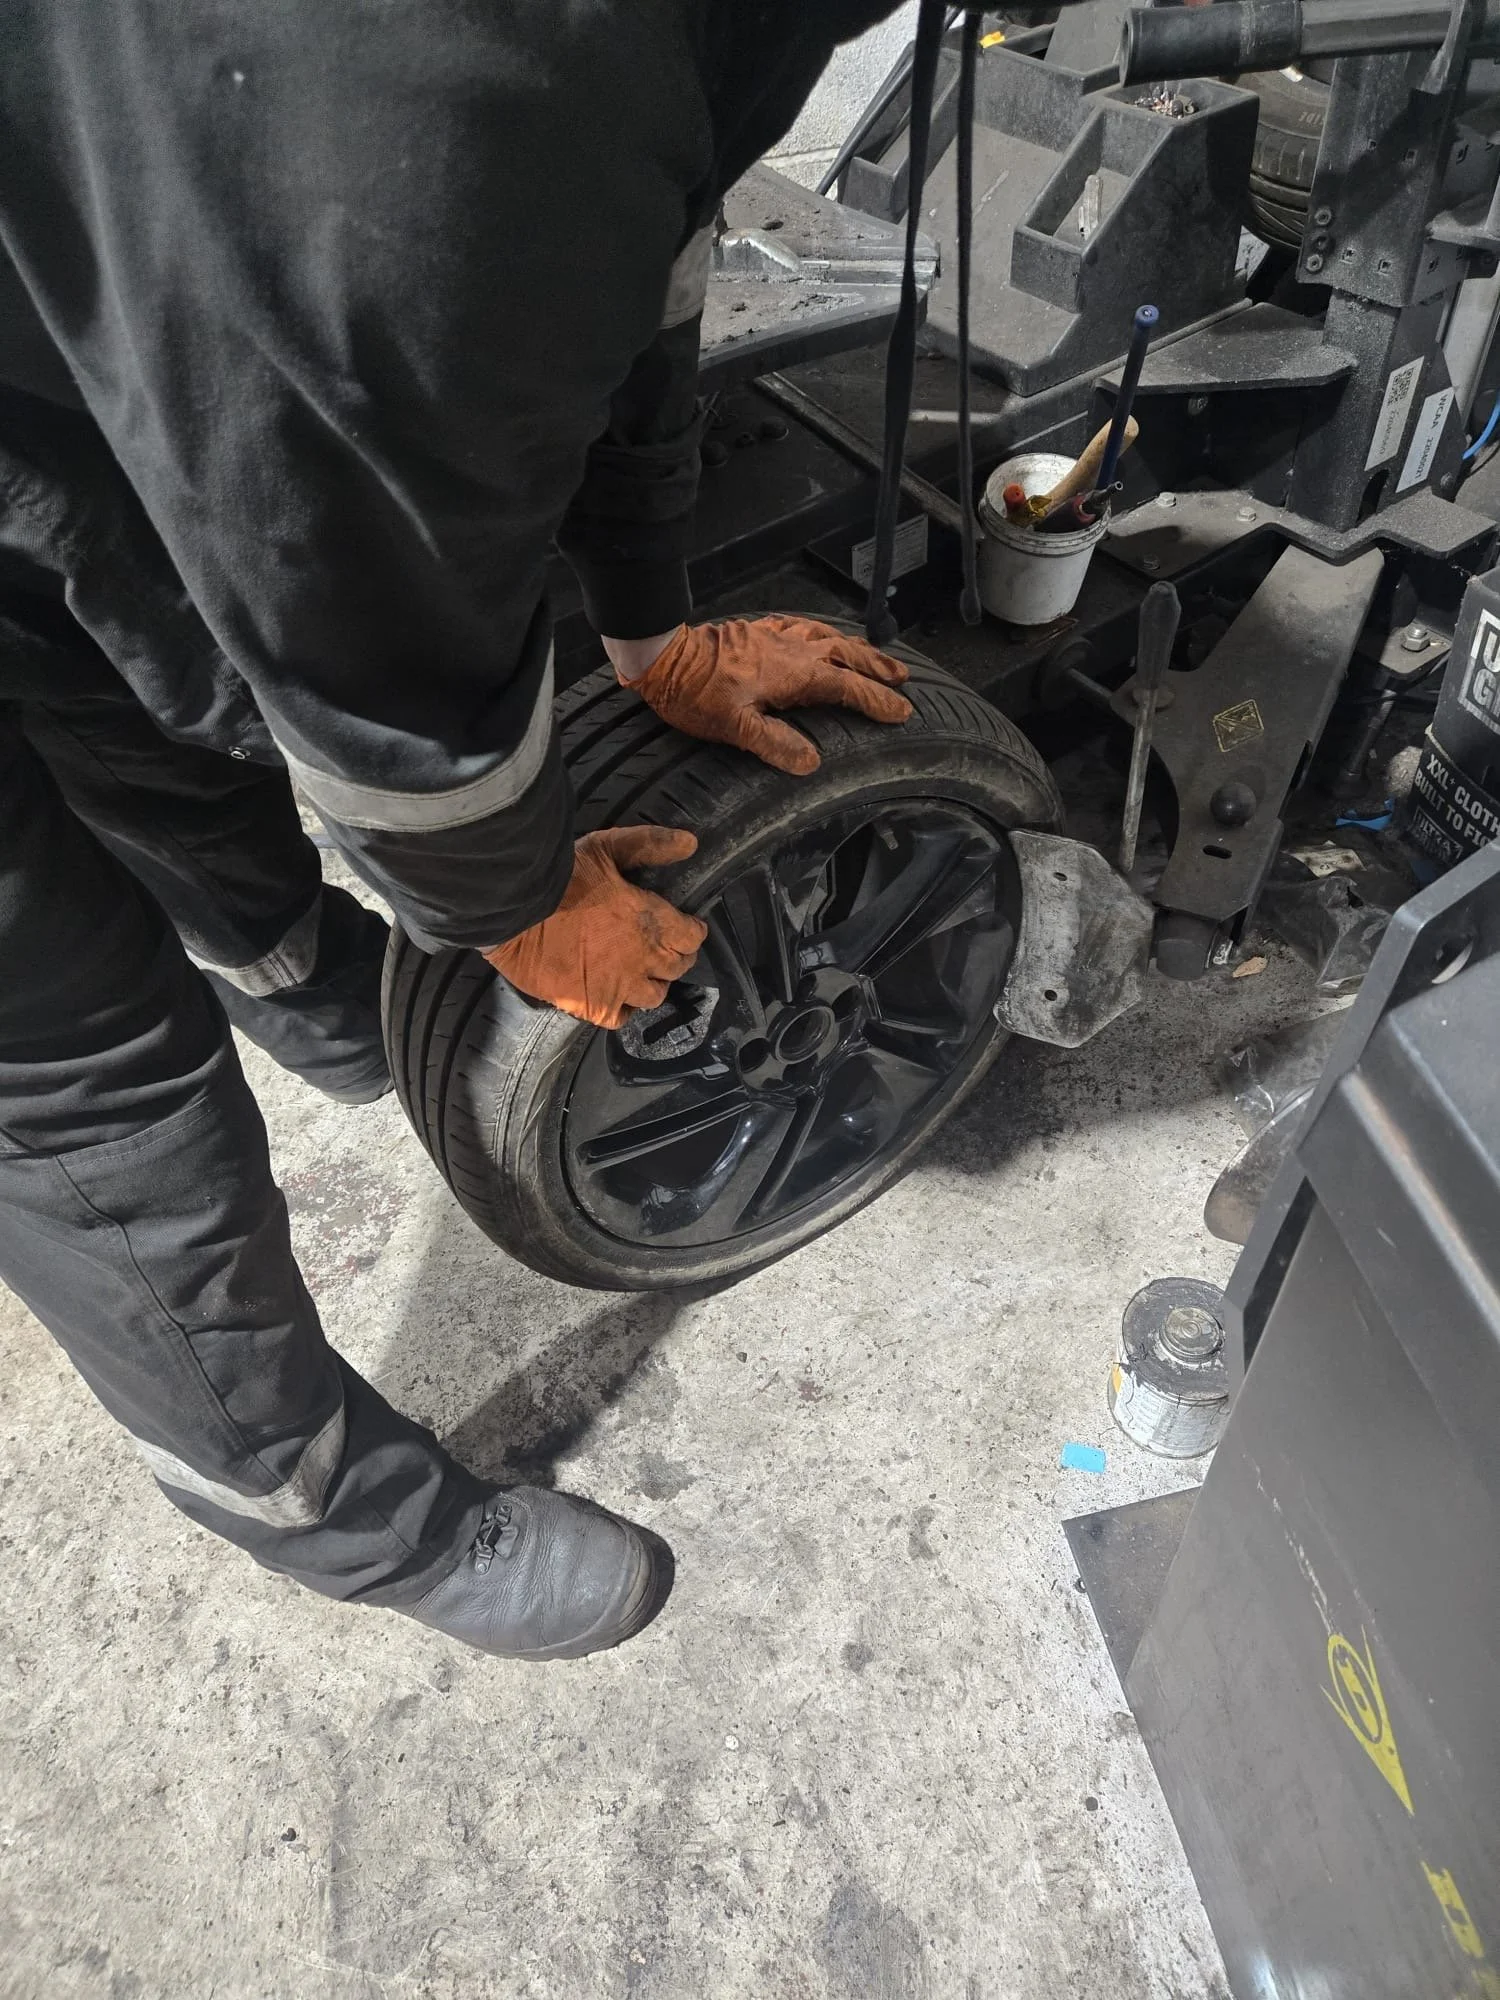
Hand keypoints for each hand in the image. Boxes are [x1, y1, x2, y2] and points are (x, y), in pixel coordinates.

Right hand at [484, 826, 707, 1030]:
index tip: (683, 925)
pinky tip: (613, 994)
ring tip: (638, 972)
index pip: (692, 936)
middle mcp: (644, 959)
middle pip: (678, 967)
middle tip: (661, 947)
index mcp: (652, 921)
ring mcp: (621, 988)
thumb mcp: (605, 849)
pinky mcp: (595, 1008)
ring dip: (651, 983)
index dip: (690, 930)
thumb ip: (650, 845)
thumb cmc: (559, 878)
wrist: (514, 914)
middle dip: (675, 956)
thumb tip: (690, 843)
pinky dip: (622, 1008)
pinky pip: (622, 1017)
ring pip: (655, 995)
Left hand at [620, 616, 912, 774]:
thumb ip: (776, 743)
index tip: (901, 711)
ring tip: (874, 655)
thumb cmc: (693, 693)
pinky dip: (820, 631)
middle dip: (876, 667)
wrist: (662, 656)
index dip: (876, 700)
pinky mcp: (755, 632)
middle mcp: (790, 650)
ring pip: (826, 637)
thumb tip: (812, 760)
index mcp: (792, 675)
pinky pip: (800, 627)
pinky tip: (819, 634)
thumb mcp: (735, 728)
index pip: (846, 687)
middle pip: (846, 655)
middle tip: (902, 678)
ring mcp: (774, 638)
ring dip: (855, 647)